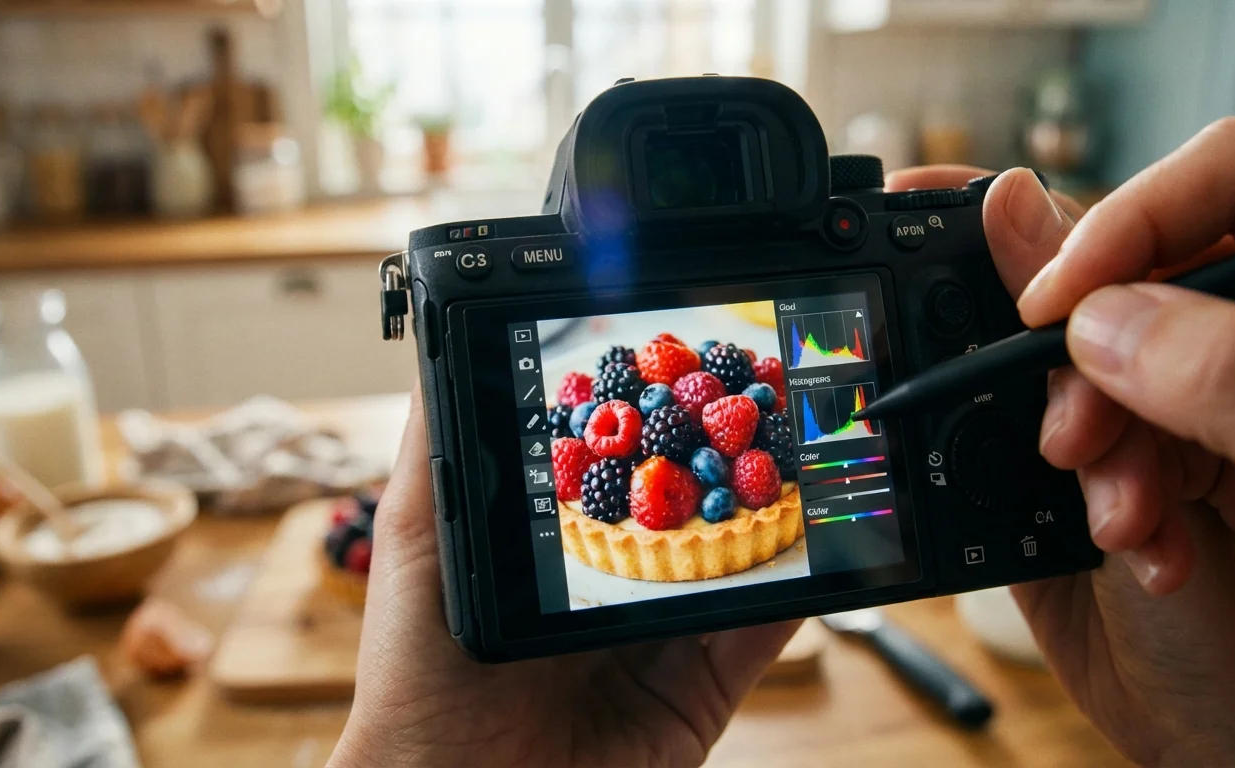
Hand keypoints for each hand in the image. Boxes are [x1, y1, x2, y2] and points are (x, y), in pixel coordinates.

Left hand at [329, 390, 797, 767]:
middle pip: (679, 511)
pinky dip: (795, 589)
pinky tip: (819, 539)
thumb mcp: (417, 538)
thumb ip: (438, 445)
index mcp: (551, 547)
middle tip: (757, 398)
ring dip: (767, 513)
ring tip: (799, 451)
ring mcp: (659, 639)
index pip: (610, 469)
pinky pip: (759, 634)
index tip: (675, 361)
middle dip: (718, 459)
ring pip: (730, 562)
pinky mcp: (700, 693)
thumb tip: (443, 340)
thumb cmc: (416, 678)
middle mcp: (609, 587)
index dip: (643, 419)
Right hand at [889, 121, 1234, 766]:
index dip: (1140, 215)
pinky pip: (1107, 439)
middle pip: (1157, 267)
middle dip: (1095, 350)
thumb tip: (1103, 311)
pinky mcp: (1191, 465)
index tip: (1058, 299)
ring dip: (1091, 434)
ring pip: (1115, 357)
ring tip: (1123, 520)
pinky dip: (1098, 489)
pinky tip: (1137, 544)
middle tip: (1076, 433)